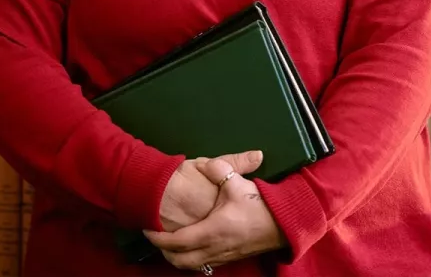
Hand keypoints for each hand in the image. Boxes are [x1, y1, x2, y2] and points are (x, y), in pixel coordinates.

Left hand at [144, 156, 285, 270]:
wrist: (283, 223)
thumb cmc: (258, 205)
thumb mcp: (238, 183)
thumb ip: (219, 169)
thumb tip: (205, 163)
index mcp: (211, 231)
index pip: (176, 241)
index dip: (158, 237)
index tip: (147, 228)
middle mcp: (214, 249)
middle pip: (179, 260)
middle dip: (163, 251)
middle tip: (154, 237)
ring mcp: (222, 257)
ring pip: (191, 266)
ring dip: (176, 257)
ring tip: (168, 243)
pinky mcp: (230, 258)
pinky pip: (203, 265)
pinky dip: (191, 259)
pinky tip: (191, 248)